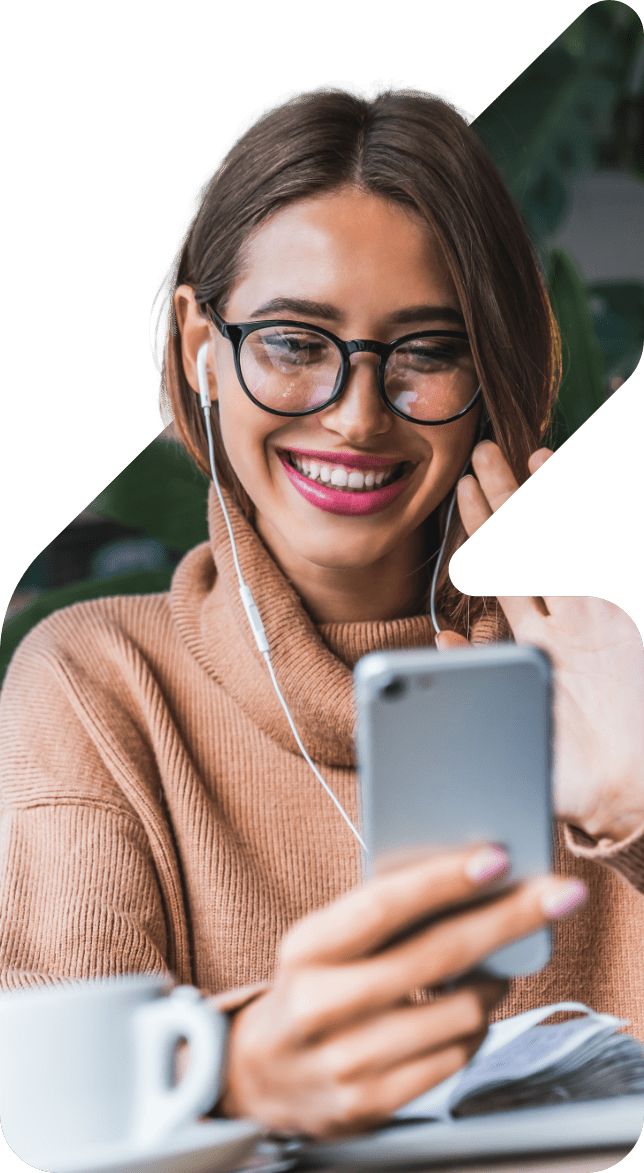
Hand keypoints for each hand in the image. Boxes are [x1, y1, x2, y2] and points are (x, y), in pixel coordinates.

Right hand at [217, 846, 584, 1137]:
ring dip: (494, 983)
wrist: (258, 1076)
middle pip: (438, 956)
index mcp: (306, 949)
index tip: (496, 858)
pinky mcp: (372, 1103)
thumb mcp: (321, 942)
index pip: (383, 905)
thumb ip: (378, 916)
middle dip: (508, 919)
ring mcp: (347, 1060)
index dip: (444, 880)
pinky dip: (476, 1028)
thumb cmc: (307, 989)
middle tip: (554, 896)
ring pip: (460, 1012)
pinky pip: (456, 1058)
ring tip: (495, 967)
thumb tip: (465, 882)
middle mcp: (321, 1005)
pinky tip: (468, 1011)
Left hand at [445, 441, 643, 844]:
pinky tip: (577, 488)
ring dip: (548, 501)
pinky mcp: (623, 624)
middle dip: (504, 500)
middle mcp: (563, 627)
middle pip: (527, 549)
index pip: (503, 576)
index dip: (486, 533)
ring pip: (566, 549)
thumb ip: (479, 683)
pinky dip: (593, 528)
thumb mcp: (512, 728)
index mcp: (532, 648)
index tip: (465, 493)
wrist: (628, 795)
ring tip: (528, 454)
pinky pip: (604, 567)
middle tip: (479, 455)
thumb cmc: (572, 778)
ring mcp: (597, 623)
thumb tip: (443, 638)